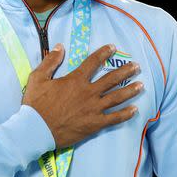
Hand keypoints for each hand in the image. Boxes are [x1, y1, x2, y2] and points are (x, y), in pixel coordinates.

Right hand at [22, 44, 143, 147]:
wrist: (35, 130)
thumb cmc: (35, 104)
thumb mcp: (38, 78)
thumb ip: (50, 61)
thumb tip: (60, 46)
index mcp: (75, 80)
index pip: (93, 62)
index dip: (104, 53)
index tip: (113, 48)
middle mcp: (88, 92)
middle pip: (111, 79)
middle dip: (125, 71)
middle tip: (136, 67)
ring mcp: (93, 109)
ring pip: (117, 98)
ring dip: (130, 90)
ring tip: (141, 85)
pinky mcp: (94, 124)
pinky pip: (114, 118)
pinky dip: (125, 114)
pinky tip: (135, 110)